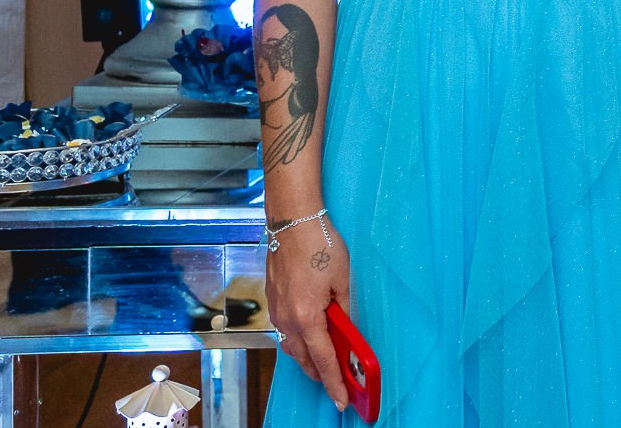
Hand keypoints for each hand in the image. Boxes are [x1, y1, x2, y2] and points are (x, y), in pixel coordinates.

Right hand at [266, 211, 353, 410]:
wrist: (291, 221)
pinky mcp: (273, 300)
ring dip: (309, 357)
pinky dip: (299, 340)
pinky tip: (311, 336)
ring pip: (292, 345)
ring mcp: (277, 310)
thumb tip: (346, 328)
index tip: (341, 400)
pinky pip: (286, 330)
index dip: (333, 382)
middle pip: (304, 358)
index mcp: (306, 317)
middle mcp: (286, 319)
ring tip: (326, 365)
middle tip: (337, 385)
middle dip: (320, 375)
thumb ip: (344, 309)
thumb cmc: (320, 244)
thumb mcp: (343, 278)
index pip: (323, 359)